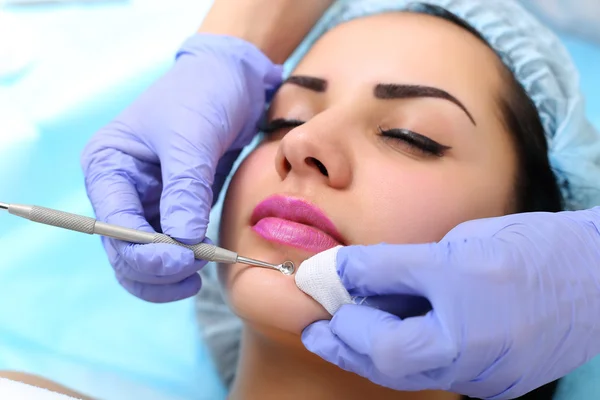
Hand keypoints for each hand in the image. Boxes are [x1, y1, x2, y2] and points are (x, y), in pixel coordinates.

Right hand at [81, 34, 280, 302]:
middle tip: (194, 275)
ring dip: (168, 274)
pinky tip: (208, 260)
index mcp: (109, 165)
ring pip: (146, 256)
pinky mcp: (174, 206)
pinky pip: (172, 245)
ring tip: (200, 275)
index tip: (183, 263)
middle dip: (155, 269)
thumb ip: (184, 188)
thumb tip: (182, 242)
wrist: (233, 79)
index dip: (144, 253)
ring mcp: (148, 200)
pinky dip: (185, 259)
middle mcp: (122, 187)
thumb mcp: (192, 136)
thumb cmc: (204, 93)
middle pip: (124, 250)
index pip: (114, 225)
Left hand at [300, 209, 599, 397]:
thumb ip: (392, 265)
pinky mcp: (495, 378)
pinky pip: (436, 369)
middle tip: (320, 325)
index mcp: (463, 332)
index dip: (346, 319)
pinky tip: (393, 329)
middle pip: (390, 367)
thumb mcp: (454, 248)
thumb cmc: (532, 250)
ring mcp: (486, 377)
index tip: (322, 294)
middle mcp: (472, 366)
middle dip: (348, 343)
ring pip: (410, 371)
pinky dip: (406, 351)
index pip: (382, 342)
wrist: (598, 273)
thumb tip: (342, 271)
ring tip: (347, 326)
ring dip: (372, 349)